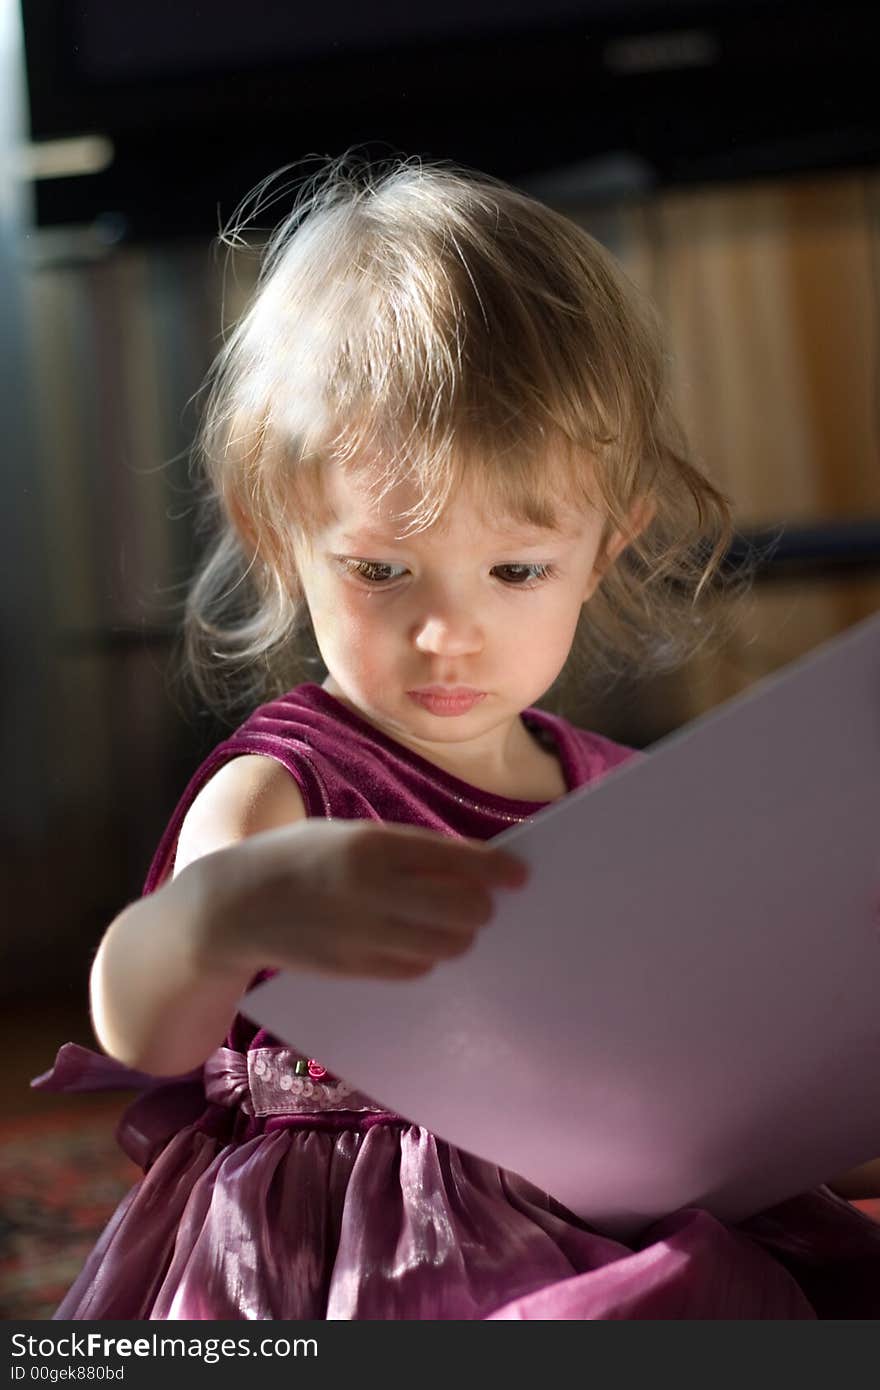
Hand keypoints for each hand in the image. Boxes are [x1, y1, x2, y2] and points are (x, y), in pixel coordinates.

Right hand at [197, 819, 528, 981]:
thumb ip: (403, 850)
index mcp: (371, 845)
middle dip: (481, 907)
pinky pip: (415, 969)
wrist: (232, 906)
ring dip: (458, 936)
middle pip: (462, 909)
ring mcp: (363, 934)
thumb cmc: (297, 859)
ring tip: (450, 924)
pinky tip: (414, 942)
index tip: (520, 876)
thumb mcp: (345, 835)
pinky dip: (426, 958)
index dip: (497, 870)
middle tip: (484, 903)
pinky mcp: (354, 969)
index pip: (457, 860)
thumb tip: (469, 867)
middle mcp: (371, 890)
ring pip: (445, 946)